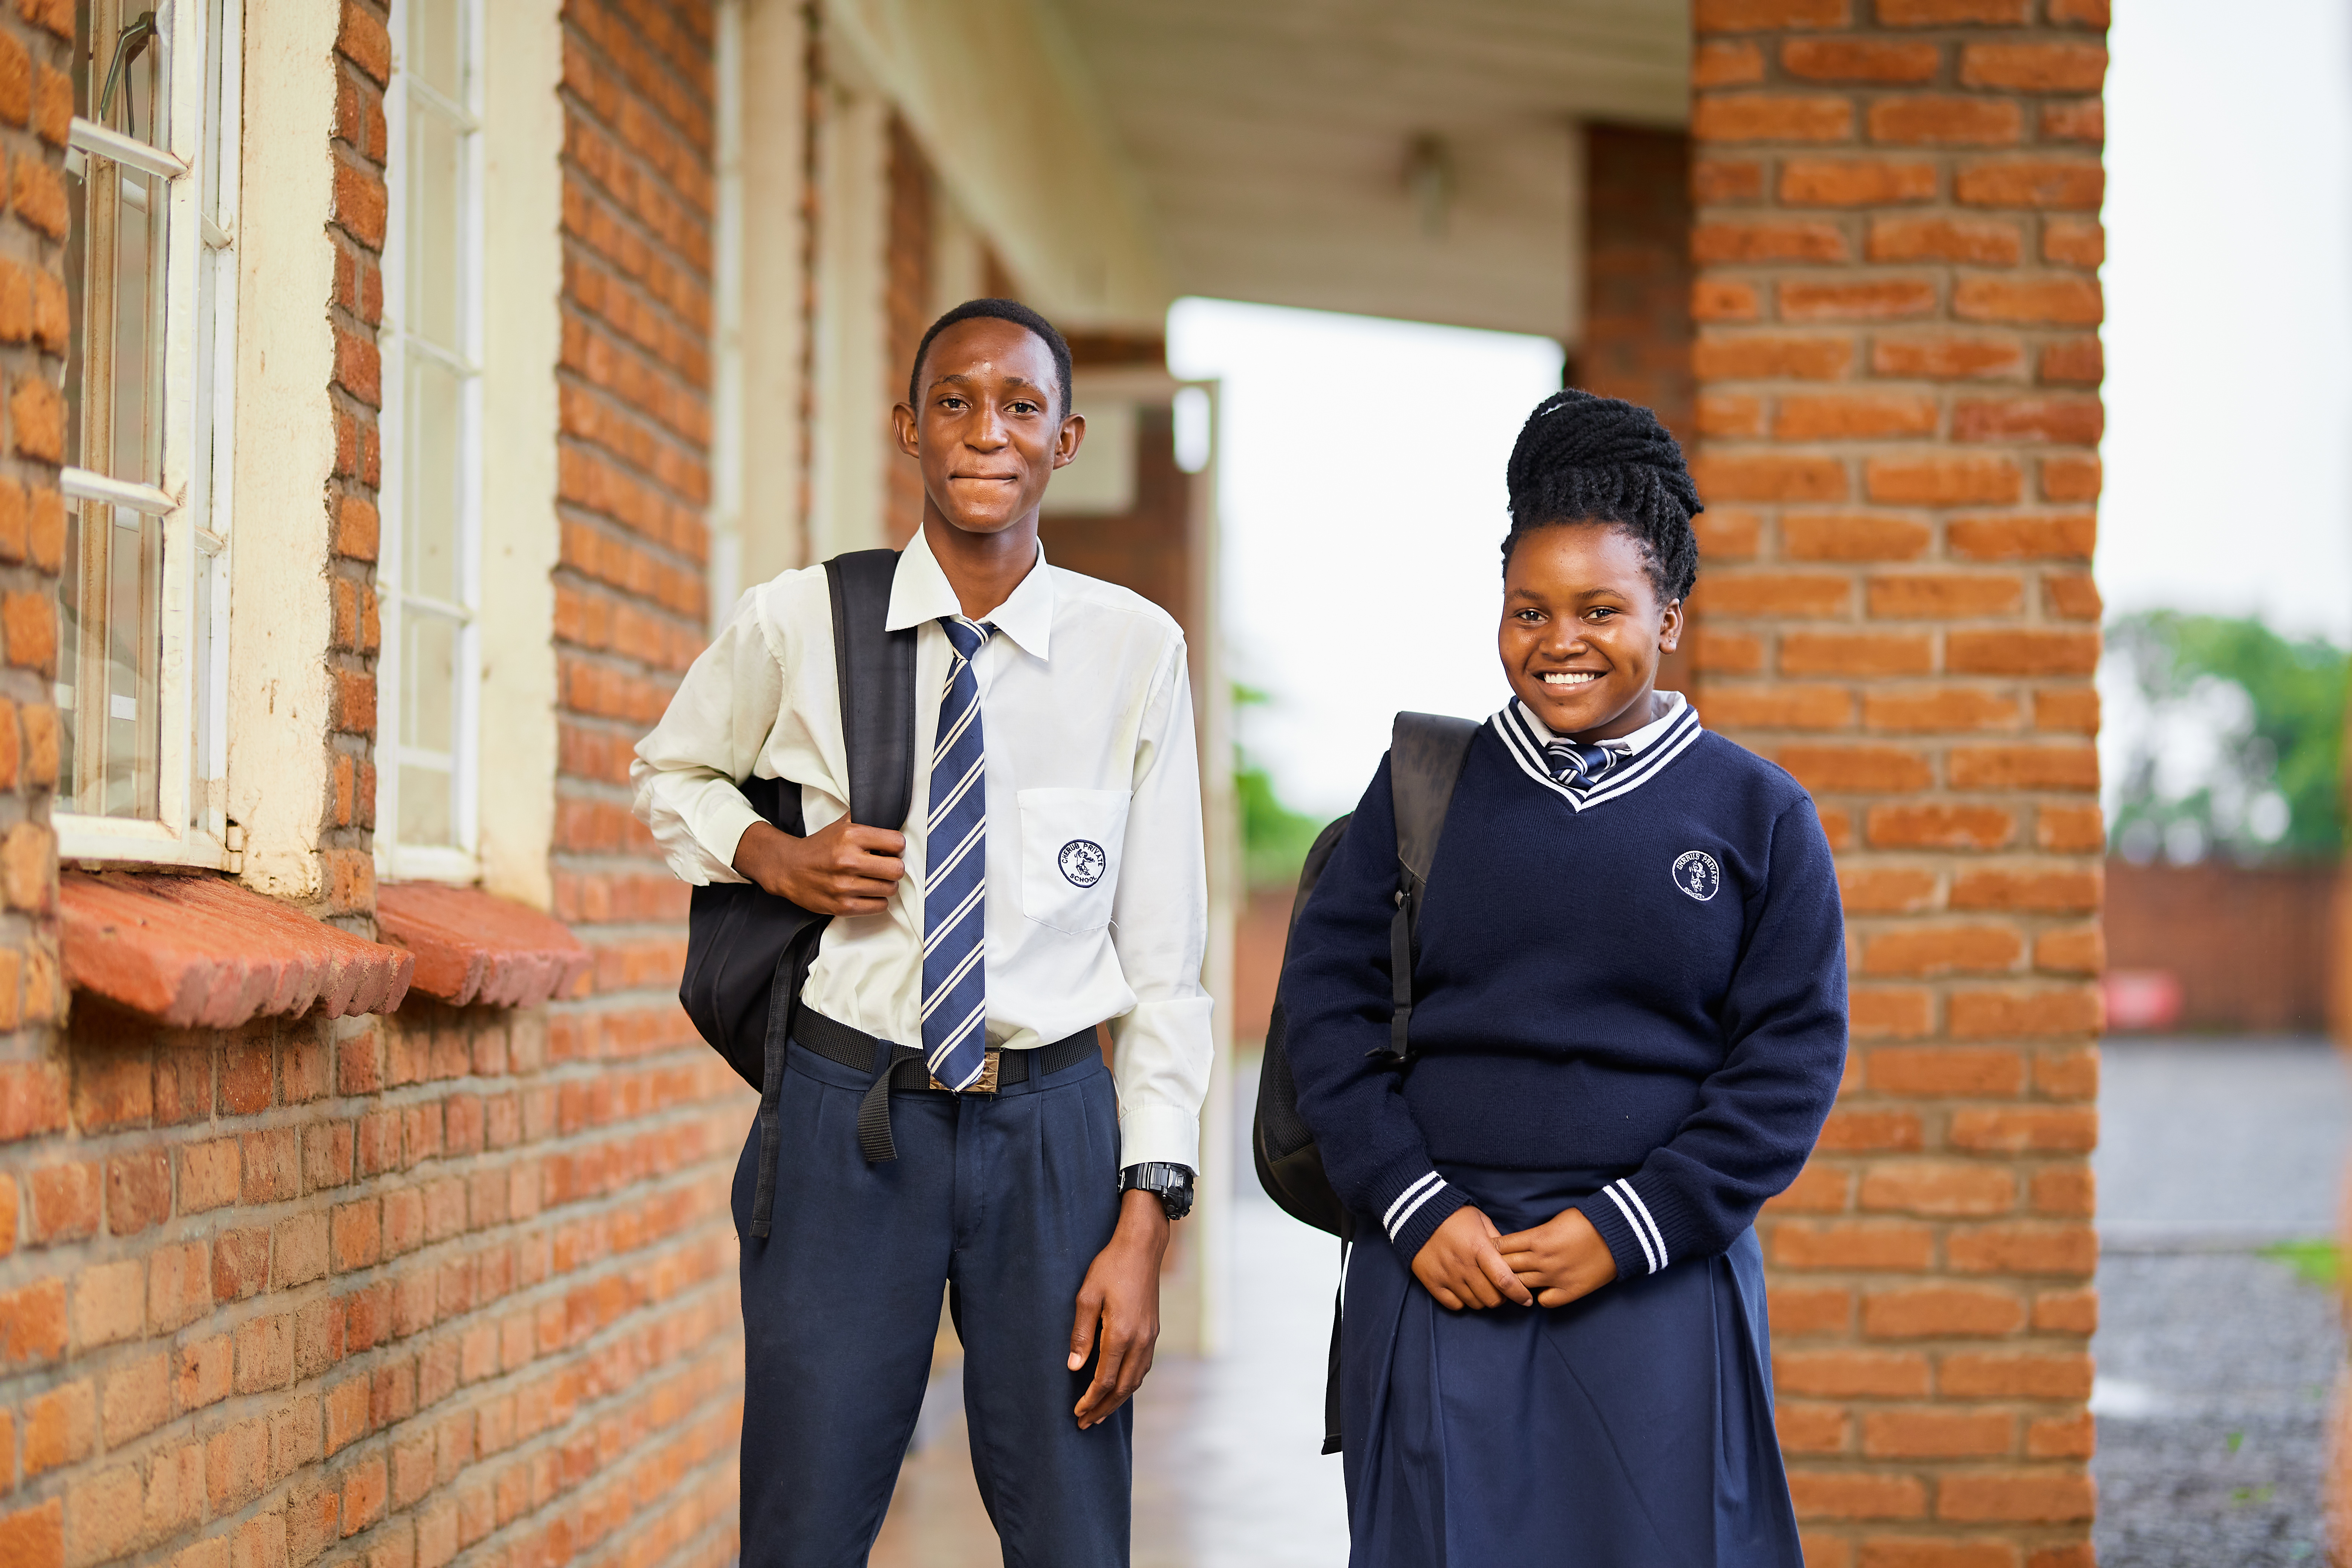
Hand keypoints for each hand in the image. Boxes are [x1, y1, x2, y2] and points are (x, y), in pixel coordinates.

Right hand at [732, 816, 904, 915]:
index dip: (897, 846)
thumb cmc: (819, 848)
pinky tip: (868, 892)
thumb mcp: (841, 825)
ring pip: (890, 889)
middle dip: (894, 867)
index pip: (897, 842)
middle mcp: (848, 861)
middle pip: (897, 869)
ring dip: (886, 884)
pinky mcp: (841, 906)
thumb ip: (866, 820)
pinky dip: (877, 900)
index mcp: (850, 836)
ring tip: (875, 879)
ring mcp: (844, 886)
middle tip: (885, 866)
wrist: (788, 868)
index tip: (890, 849)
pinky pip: (879, 906)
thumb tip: (891, 816)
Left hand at [1068, 1189, 1168, 1428]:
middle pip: (1122, 1388)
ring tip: (1100, 1412)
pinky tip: (1118, 1387)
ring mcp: (1150, 1337)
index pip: (1104, 1380)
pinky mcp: (1153, 1331)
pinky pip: (1143, 1368)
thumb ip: (1080, 1335)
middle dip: (1103, 1409)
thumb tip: (1074, 1368)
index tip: (1076, 1413)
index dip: (1090, 1400)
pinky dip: (1129, 1384)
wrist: (1142, 1248)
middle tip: (1085, 1423)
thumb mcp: (1086, 1297)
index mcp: (1120, 1334)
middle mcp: (1140, 1341)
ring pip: (1135, 1380)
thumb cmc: (1110, 1268)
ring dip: (1117, 1400)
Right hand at [1409, 1205, 1532, 1310]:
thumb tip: (1514, 1259)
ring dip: (1482, 1299)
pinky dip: (1463, 1301)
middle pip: (1492, 1298)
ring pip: (1475, 1304)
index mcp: (1479, 1248)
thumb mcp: (1481, 1221)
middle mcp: (1464, 1265)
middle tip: (1499, 1289)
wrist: (1416, 1214)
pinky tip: (1464, 1289)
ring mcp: (1447, 1276)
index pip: (1505, 1280)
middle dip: (1501, 1297)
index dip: (1519, 1294)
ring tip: (1480, 1287)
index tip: (1527, 1299)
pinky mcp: (1432, 1282)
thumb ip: (1499, 1241)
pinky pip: (1454, 1305)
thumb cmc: (1454, 1216)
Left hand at [1496, 1206, 1618, 1308]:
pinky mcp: (1570, 1291)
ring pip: (1521, 1285)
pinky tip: (1541, 1290)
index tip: (1488, 1250)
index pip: (1501, 1246)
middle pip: (1506, 1267)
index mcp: (1536, 1238)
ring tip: (1512, 1281)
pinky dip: (1539, 1297)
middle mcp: (1542, 1259)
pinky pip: (1545, 1301)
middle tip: (1492, 1269)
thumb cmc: (1586, 1222)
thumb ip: (1535, 1234)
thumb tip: (1519, 1244)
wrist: (1616, 1235)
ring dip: (1514, 1284)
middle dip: (1496, 1267)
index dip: (1492, 1249)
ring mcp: (1555, 1277)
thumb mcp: (1554, 1221)